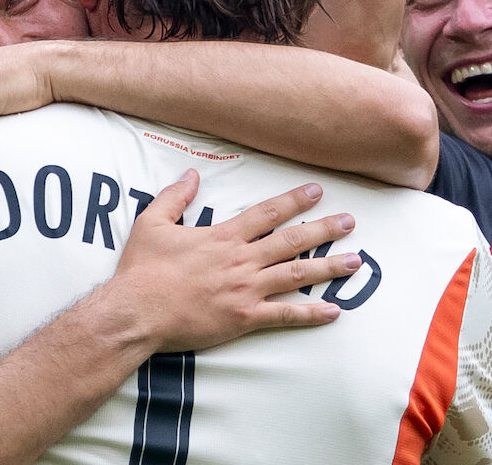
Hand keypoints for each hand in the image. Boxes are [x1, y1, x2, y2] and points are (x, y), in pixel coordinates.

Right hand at [110, 169, 359, 351]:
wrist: (136, 312)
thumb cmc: (141, 270)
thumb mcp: (152, 223)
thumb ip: (175, 197)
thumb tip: (192, 174)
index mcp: (223, 237)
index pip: (268, 213)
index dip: (294, 200)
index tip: (317, 191)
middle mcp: (241, 260)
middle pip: (292, 241)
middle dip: (324, 230)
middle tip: (350, 222)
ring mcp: (246, 290)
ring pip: (297, 275)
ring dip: (329, 267)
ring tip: (356, 261)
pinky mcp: (243, 318)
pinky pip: (284, 315)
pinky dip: (311, 313)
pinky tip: (334, 311)